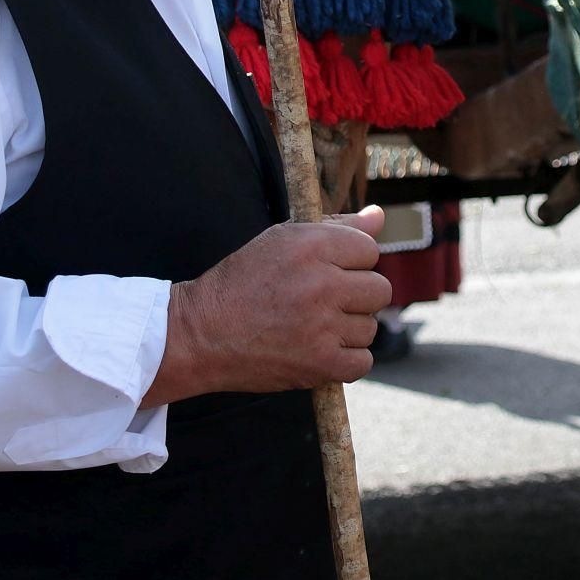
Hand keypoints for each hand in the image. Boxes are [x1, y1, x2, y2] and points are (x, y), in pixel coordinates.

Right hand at [142, 207, 391, 404]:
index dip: (352, 262)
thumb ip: (337, 227)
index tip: (329, 272)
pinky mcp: (320, 364)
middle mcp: (321, 283)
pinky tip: (321, 350)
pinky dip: (346, 360)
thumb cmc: (243, 282)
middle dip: (357, 296)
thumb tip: (379, 216)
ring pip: (370, 327)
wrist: (200, 333)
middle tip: (325, 302)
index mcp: (312, 246)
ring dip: (348, 330)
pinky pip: (362, 362)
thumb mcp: (282, 240)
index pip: (370, 250)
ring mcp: (322, 326)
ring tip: (313, 326)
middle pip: (379, 290)